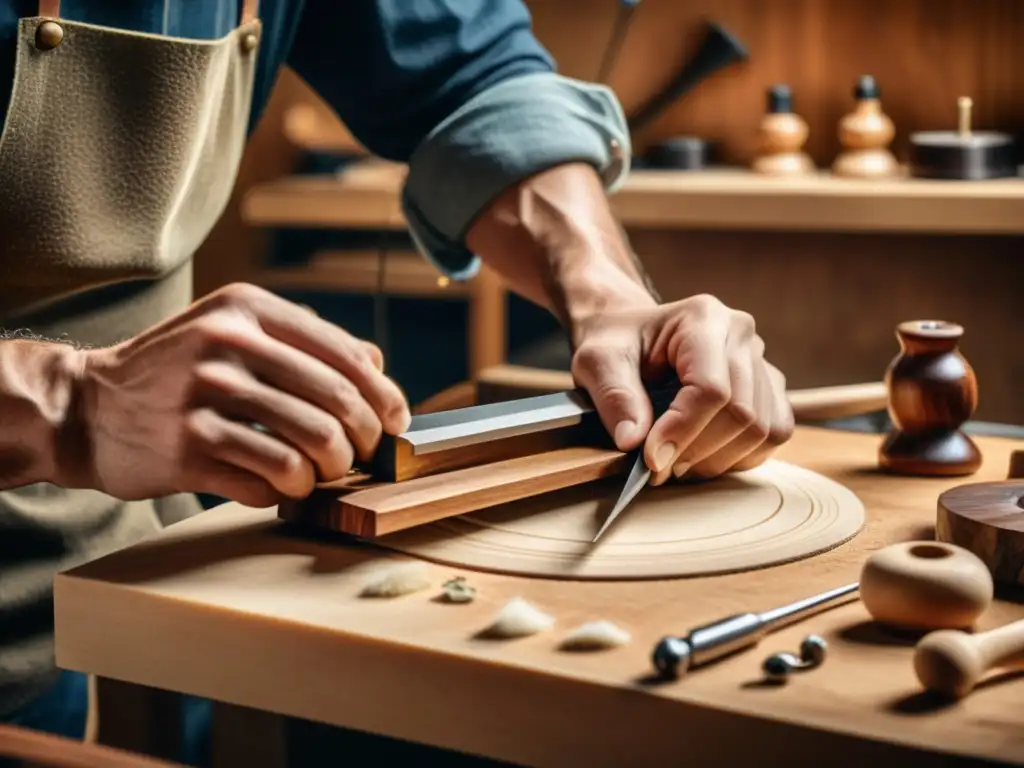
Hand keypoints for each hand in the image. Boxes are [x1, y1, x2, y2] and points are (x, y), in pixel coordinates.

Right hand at [65, 284, 409, 506]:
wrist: (85, 407)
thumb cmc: (175, 372)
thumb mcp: (232, 330)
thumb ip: (303, 341)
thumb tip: (376, 365)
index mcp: (248, 310)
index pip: (347, 356)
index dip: (385, 396)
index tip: (395, 423)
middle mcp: (228, 345)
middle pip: (338, 402)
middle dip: (364, 439)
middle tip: (361, 455)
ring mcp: (205, 396)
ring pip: (312, 444)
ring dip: (329, 470)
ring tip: (319, 474)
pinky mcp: (188, 449)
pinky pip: (270, 478)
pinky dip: (288, 490)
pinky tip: (279, 486)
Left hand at [570, 294, 792, 485]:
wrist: (633, 334)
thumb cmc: (616, 343)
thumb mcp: (597, 361)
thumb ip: (614, 397)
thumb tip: (633, 441)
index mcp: (702, 318)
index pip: (711, 389)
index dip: (682, 432)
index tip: (649, 460)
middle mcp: (741, 333)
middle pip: (742, 414)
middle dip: (698, 452)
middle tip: (659, 468)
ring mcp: (760, 359)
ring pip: (763, 429)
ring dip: (719, 459)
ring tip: (678, 463)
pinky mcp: (768, 385)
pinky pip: (775, 432)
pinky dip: (742, 455)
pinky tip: (705, 455)